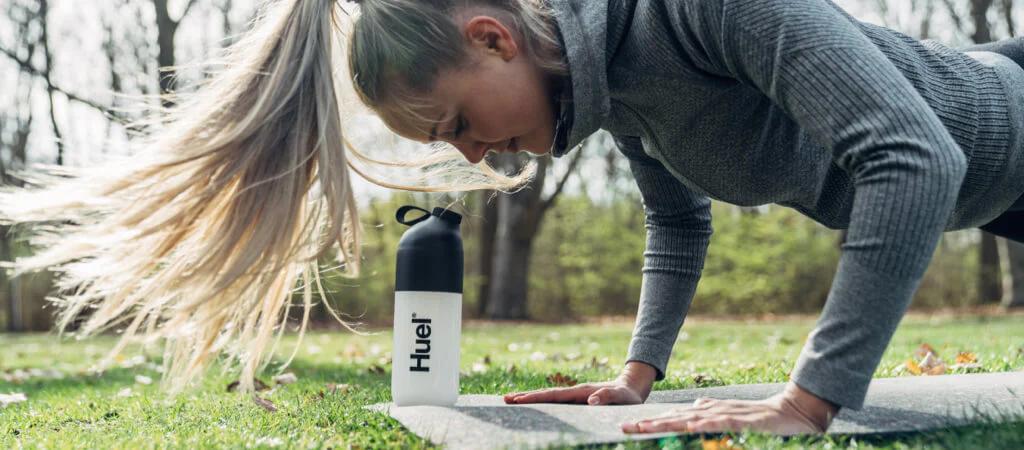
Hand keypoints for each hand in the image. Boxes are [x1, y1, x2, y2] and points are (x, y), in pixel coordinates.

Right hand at [503, 361, 656, 405]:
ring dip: (530, 398)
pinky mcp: (576, 400)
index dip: (536, 398)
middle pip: (546, 395)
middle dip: (525, 396)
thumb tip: (591, 401)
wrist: (631, 388)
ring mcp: (574, 395)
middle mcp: (575, 392)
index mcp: (581, 392)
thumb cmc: (628, 397)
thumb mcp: (622, 398)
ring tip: (510, 399)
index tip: (519, 399)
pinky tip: (533, 405)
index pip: (554, 396)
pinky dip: (541, 402)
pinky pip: (554, 401)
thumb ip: (607, 396)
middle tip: (505, 398)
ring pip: (548, 397)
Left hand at [620, 381, 837, 435]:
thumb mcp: (732, 416)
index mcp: (710, 411)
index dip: (652, 421)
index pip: (675, 416)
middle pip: (676, 417)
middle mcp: (714, 411)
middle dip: (649, 422)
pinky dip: (703, 425)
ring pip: (690, 419)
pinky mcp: (743, 422)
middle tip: (624, 426)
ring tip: (643, 428)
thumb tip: (692, 411)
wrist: (796, 412)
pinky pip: (719, 423)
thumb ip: (711, 412)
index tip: (629, 425)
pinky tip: (688, 427)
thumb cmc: (763, 418)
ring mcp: (728, 415)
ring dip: (666, 423)